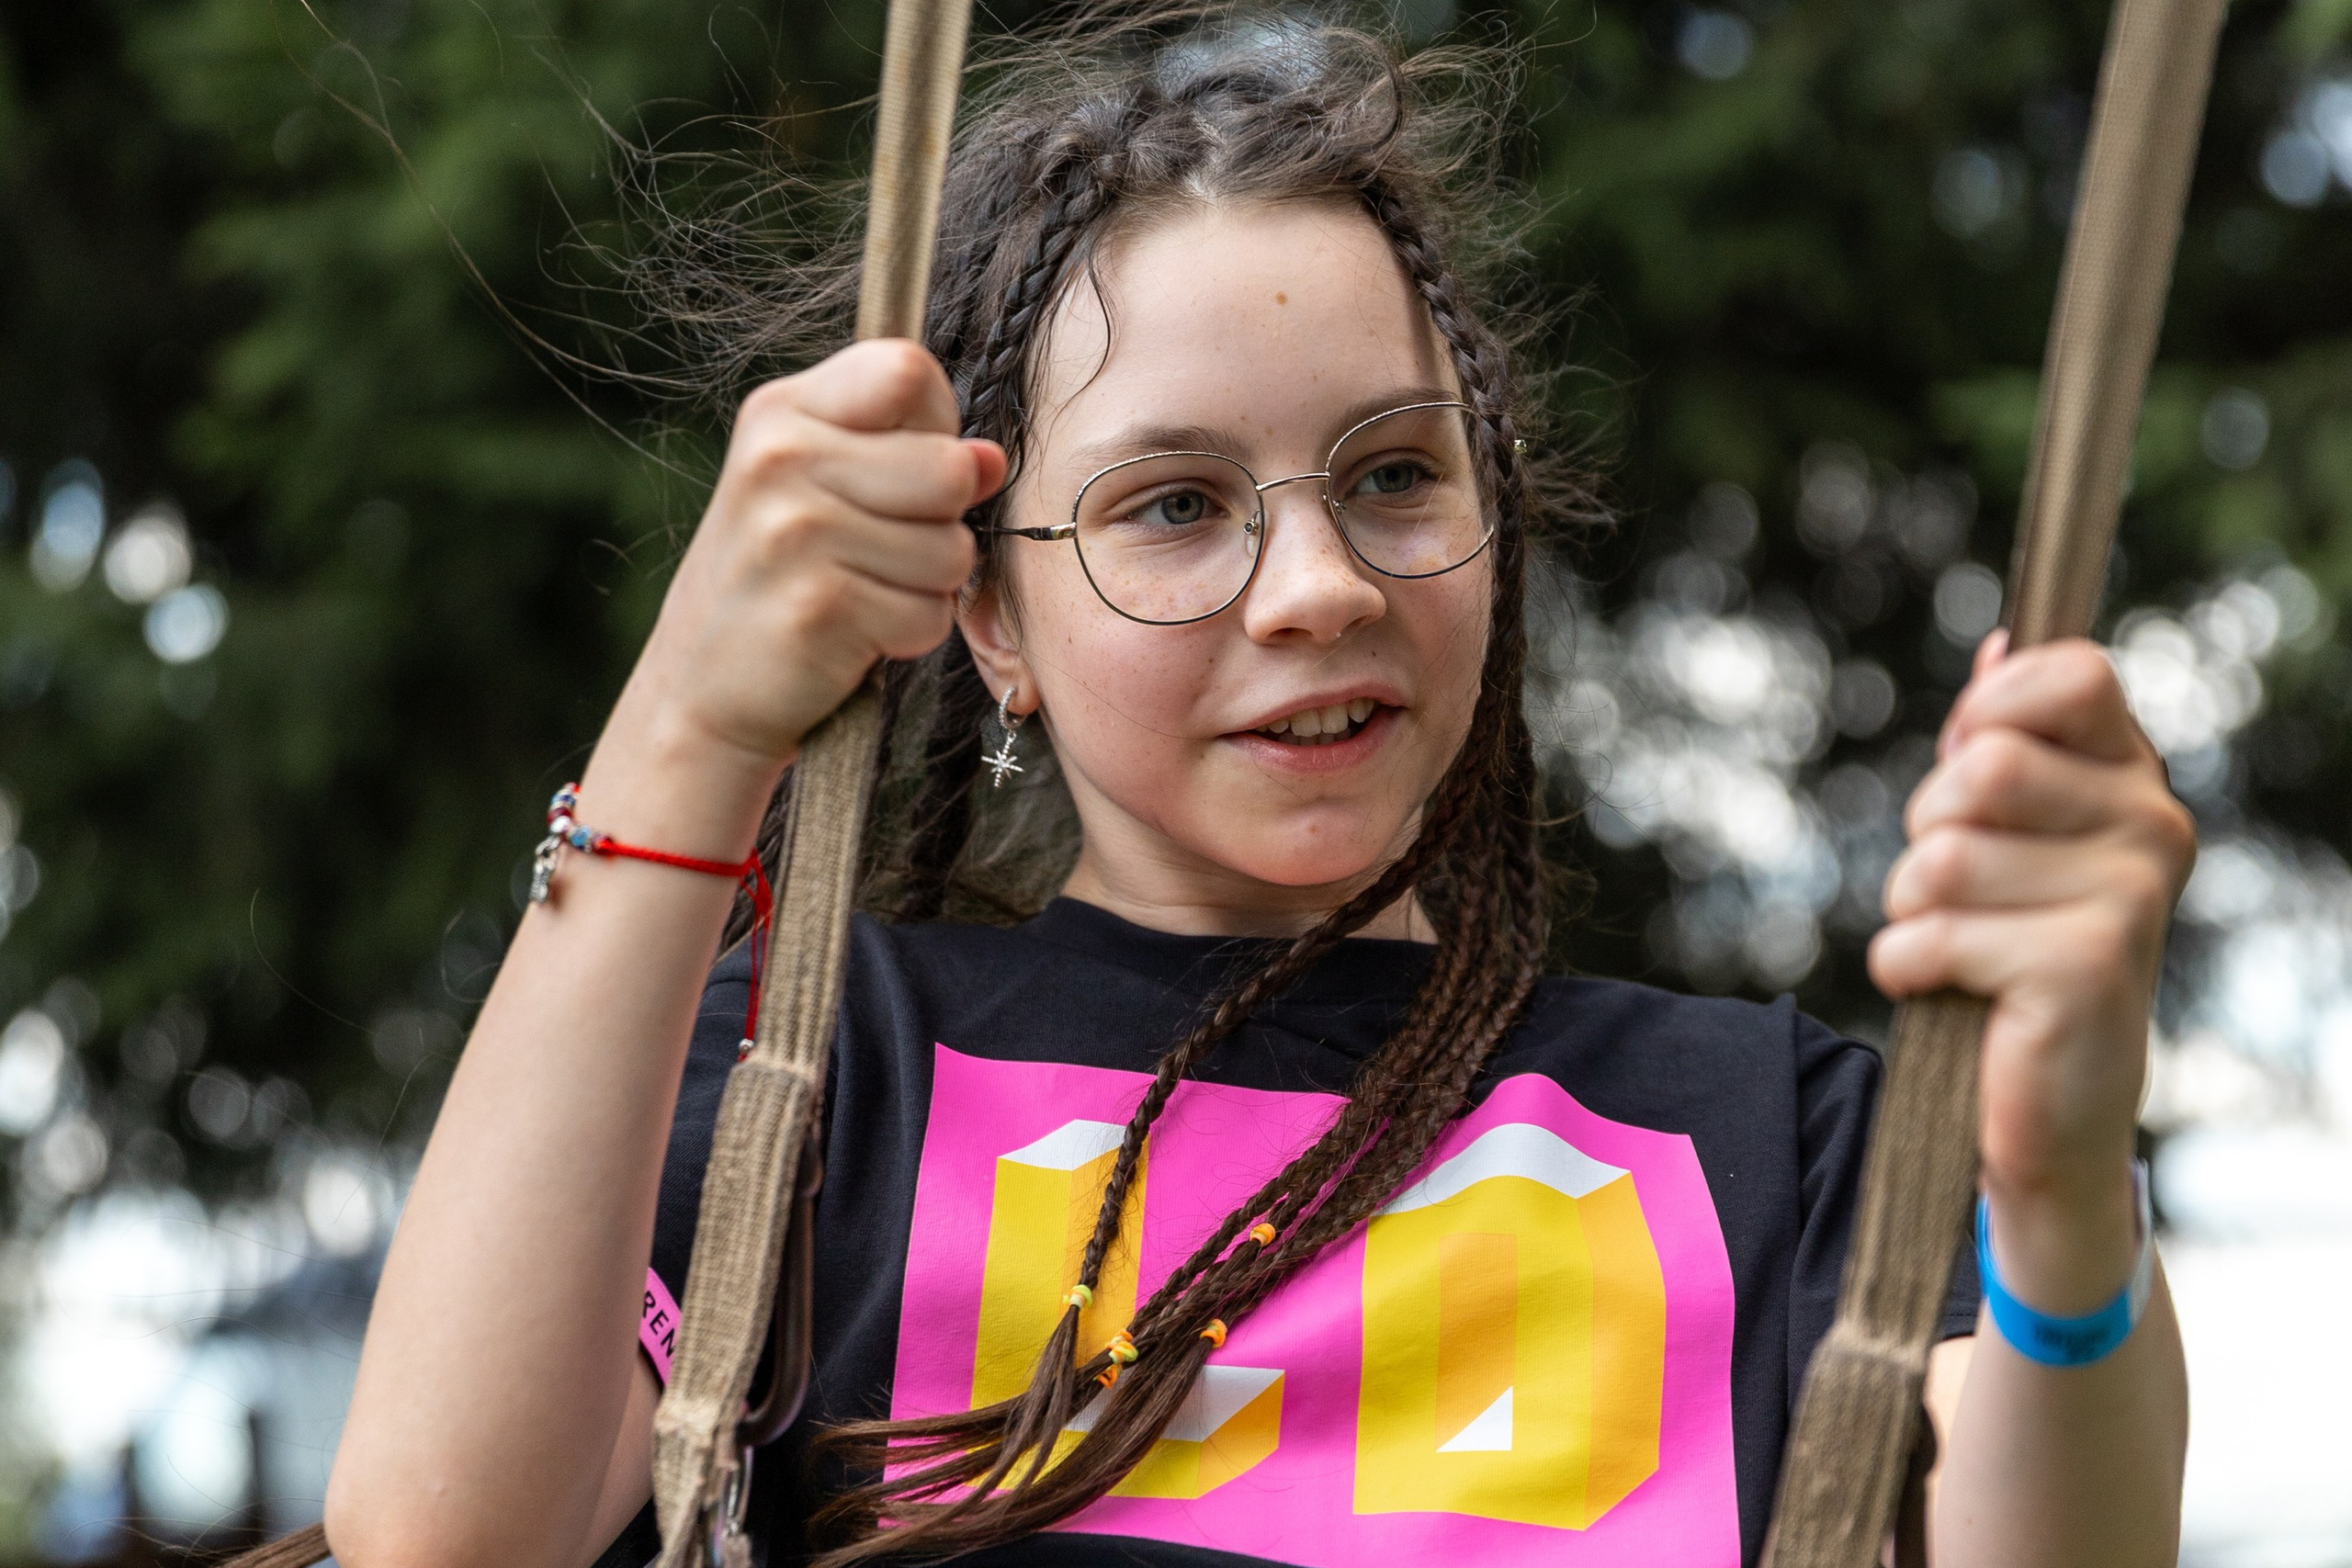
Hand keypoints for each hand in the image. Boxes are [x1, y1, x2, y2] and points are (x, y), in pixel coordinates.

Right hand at [614, 339, 1005, 788]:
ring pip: (953, 549)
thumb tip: (990, 460)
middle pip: (950, 468)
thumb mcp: (824, 494)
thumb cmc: (779, 583)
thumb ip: (908, 459)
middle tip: (876, 552)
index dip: (935, 426)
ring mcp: (796, 532)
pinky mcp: (821, 607)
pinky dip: (908, 637)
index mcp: (781, 413)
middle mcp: (781, 459)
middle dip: (941, 524)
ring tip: (859, 593)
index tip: (901, 471)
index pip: (908, 370)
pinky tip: (851, 637)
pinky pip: (931, 615)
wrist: (700, 692)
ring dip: (927, 587)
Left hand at [1871, 632, 2193, 1308]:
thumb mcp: (2004, 837)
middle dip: (1928, 828)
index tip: (1971, 776)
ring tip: (1957, 949)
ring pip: (1941, 852)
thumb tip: (1997, 644)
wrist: (2044, 1114)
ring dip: (1912, 907)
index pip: (2070, 674)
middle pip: (1983, 764)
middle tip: (1955, 892)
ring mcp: (2131, 898)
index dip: (1989, 713)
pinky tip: (1950, 995)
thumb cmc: (2009, 957)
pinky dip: (1905, 966)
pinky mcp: (2087, 970)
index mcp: (2133, 780)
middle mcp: (2153, 827)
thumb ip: (2004, 740)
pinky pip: (1931, 933)